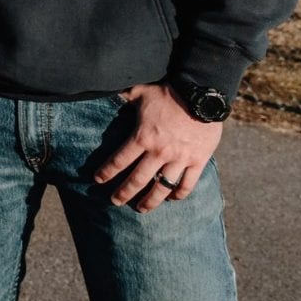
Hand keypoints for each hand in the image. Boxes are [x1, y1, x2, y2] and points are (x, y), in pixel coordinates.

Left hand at [93, 83, 223, 212]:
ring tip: (142, 209)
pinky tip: (172, 199)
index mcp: (142, 137)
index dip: (106, 172)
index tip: (98, 180)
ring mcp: (179, 159)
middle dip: (124, 193)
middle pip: (137, 180)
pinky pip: (187, 185)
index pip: (119, 160)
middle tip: (115, 202)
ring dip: (150, 201)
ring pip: (162, 188)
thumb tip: (108, 92)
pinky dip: (179, 195)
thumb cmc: (169, 91)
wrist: (202, 94)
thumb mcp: (141, 91)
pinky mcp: (197, 161)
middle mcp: (159, 152)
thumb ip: (125, 96)